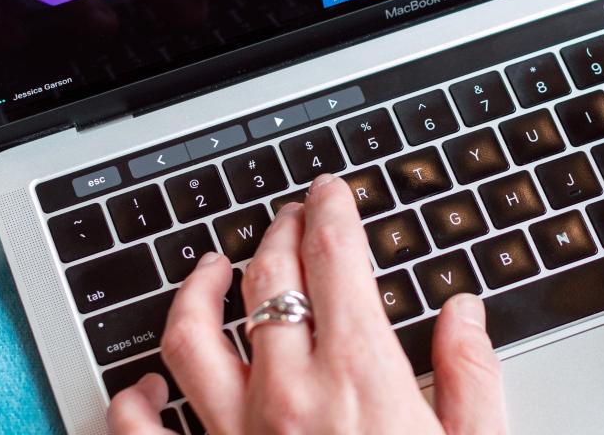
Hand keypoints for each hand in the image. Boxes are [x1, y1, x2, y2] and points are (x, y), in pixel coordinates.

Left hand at [107, 174, 507, 433]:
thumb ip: (470, 375)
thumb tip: (464, 312)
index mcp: (362, 380)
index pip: (335, 261)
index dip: (330, 212)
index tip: (328, 193)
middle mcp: (288, 396)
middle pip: (267, 279)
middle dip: (279, 231)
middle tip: (289, 216)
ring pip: (190, 335)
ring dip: (196, 288)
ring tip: (211, 267)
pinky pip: (140, 432)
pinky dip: (133, 399)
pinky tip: (146, 383)